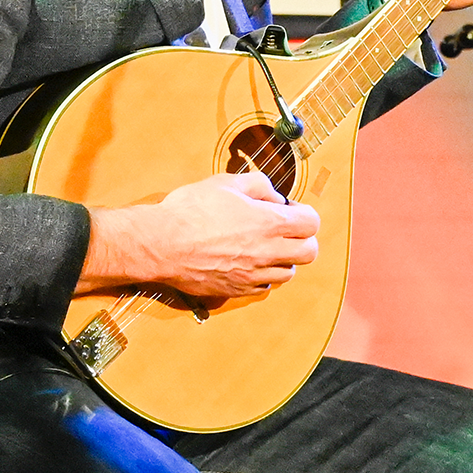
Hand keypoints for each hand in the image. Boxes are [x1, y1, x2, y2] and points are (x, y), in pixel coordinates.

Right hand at [80, 171, 319, 299]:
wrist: (160, 244)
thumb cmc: (190, 210)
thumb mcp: (227, 182)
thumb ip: (260, 186)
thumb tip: (275, 197)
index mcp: (269, 222)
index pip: (312, 223)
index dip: (305, 214)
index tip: (291, 210)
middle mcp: (266, 252)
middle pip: (309, 252)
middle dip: (303, 239)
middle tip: (286, 230)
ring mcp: (252, 275)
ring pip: (288, 273)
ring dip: (284, 259)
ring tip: (266, 247)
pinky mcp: (235, 290)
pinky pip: (263, 287)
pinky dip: (263, 276)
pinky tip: (248, 263)